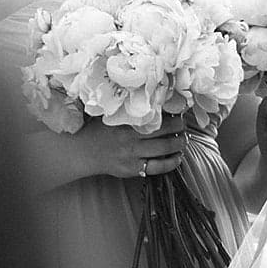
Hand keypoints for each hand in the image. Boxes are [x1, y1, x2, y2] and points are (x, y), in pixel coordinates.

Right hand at [75, 114, 190, 181]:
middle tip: (184, 124)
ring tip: (184, 139)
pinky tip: (178, 157)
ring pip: (164, 149)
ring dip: (179, 143)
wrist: (82, 152)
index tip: (180, 110)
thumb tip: (157, 98)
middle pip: (165, 132)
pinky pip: (157, 167)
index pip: (156, 116)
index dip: (172, 113)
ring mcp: (132, 156)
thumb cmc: (99, 130)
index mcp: (126, 122)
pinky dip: (171, 162)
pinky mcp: (132, 169)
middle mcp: (130, 139)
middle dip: (180, 127)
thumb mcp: (113, 115)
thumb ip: (131, 110)